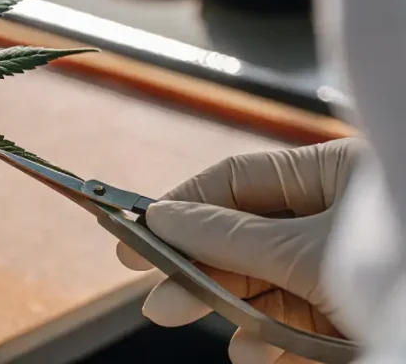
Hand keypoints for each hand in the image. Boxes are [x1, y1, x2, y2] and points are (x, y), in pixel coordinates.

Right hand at [117, 138, 366, 363]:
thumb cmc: (401, 275)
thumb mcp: (304, 254)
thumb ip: (229, 237)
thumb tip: (163, 217)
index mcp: (336, 174)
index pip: (238, 180)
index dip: (184, 206)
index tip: (140, 232)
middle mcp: (339, 215)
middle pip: (244, 239)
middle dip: (200, 272)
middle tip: (159, 300)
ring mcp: (347, 267)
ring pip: (266, 285)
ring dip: (233, 313)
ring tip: (209, 334)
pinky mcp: (354, 314)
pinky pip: (297, 321)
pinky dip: (272, 340)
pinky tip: (259, 353)